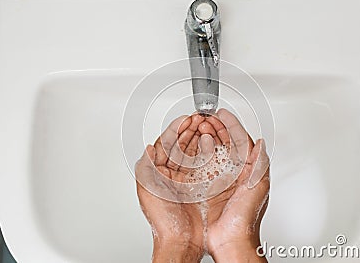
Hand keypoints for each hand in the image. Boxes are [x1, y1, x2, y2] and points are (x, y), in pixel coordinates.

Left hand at [135, 114, 207, 261]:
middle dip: (190, 129)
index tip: (185, 120)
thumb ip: (146, 167)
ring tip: (207, 126)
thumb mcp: (148, 191)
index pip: (167, 144)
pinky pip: (208, 164)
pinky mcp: (204, 185)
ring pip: (196, 151)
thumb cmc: (164, 221)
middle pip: (183, 145)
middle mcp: (175, 174)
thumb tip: (148, 147)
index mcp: (160, 172)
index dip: (176, 130)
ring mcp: (191, 179)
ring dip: (200, 137)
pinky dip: (211, 151)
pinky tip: (214, 143)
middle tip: (199, 119)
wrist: (183, 241)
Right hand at [202, 109, 269, 262]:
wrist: (230, 241)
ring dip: (204, 136)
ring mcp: (218, 178)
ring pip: (211, 150)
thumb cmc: (244, 220)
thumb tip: (261, 143)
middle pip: (224, 142)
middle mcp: (233, 172)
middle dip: (216, 127)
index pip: (240, 140)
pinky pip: (199, 164)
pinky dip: (194, 152)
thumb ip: (260, 165)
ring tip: (197, 127)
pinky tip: (189, 146)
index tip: (222, 114)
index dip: (231, 125)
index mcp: (247, 170)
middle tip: (207, 118)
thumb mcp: (257, 189)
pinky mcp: (205, 187)